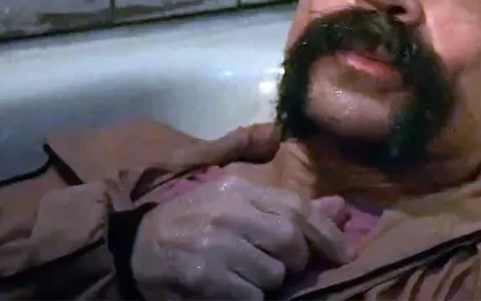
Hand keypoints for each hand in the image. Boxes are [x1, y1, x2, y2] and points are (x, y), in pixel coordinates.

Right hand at [130, 176, 350, 299]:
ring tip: (249, 275)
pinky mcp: (205, 277)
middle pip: (290, 240)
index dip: (326, 233)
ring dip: (270, 282)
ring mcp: (216, 244)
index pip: (296, 207)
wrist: (137, 247)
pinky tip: (233, 289)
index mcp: (240, 190)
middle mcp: (229, 212)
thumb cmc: (195, 222)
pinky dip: (250, 297)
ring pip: (274, 273)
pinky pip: (252, 296)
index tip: (342, 254)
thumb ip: (287, 208)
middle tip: (283, 266)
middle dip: (296, 260)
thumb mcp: (237, 203)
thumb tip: (340, 207)